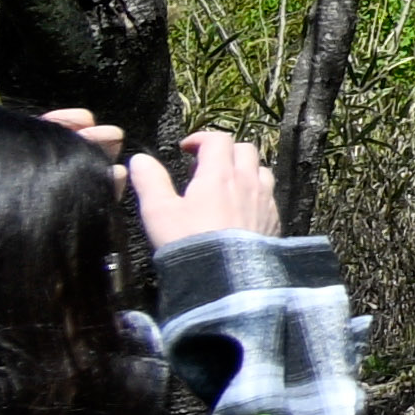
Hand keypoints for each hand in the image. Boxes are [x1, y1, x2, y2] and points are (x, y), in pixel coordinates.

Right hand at [120, 132, 269, 248]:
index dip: (201, 138)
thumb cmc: (189, 240)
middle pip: (244, 149)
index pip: (218, 140)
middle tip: (203, 167)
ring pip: (261, 170)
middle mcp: (247, 181)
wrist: (225, 276)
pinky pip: (269, 195)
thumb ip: (150, 181)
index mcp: (220, 174)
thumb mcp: (159, 211)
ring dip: (243, 170)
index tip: (186, 149)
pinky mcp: (274, 219)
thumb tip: (139, 159)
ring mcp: (265, 200)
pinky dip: (255, 192)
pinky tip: (241, 208)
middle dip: (224, 151)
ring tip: (224, 185)